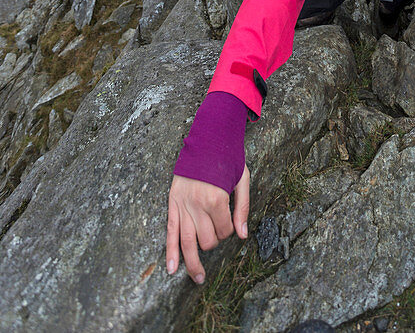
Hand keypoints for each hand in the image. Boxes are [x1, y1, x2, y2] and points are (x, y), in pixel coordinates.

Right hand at [166, 165, 249, 282]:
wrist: (206, 137)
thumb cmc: (227, 157)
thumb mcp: (242, 179)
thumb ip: (243, 208)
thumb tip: (242, 235)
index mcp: (216, 198)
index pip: (224, 231)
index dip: (229, 231)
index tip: (229, 221)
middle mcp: (198, 205)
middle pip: (207, 239)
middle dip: (214, 240)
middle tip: (217, 230)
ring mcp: (183, 205)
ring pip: (188, 242)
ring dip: (193, 263)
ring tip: (198, 278)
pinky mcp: (172, 203)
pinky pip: (170, 231)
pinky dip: (170, 251)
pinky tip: (172, 268)